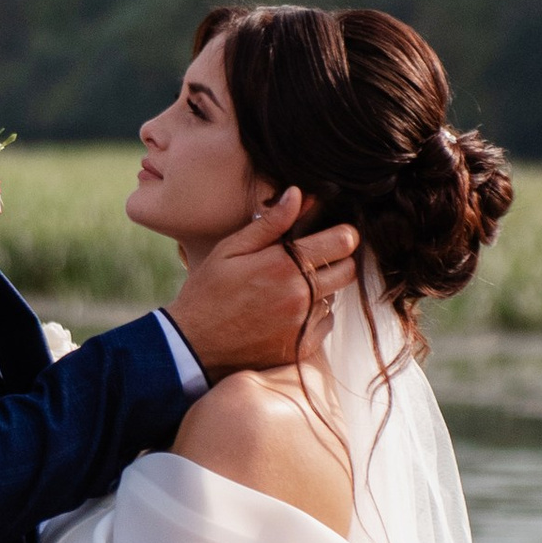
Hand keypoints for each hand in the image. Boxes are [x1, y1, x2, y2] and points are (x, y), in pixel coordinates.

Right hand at [168, 191, 360, 375]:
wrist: (192, 345)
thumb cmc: (207, 293)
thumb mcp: (230, 250)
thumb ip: (270, 224)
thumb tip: (298, 194)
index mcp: (283, 265)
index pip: (343, 242)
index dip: (343, 234)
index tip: (334, 234)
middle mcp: (300, 295)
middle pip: (349, 271)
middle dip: (338, 261)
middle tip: (312, 260)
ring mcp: (303, 324)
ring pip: (335, 297)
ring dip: (322, 290)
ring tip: (290, 288)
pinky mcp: (302, 348)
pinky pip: (325, 324)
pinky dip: (314, 316)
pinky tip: (287, 312)